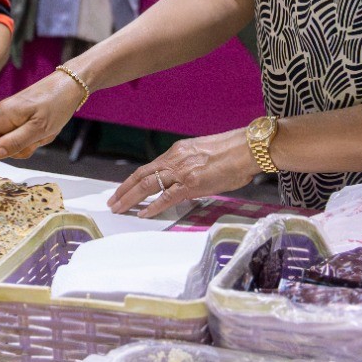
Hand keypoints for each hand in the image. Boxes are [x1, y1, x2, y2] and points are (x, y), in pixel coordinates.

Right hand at [0, 69, 84, 161]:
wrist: (70, 85)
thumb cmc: (57, 105)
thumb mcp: (38, 129)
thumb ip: (14, 142)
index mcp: (3, 115)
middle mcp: (3, 112)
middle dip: (16, 148)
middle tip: (36, 142)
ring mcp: (12, 112)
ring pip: (10, 138)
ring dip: (27, 142)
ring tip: (45, 133)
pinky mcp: (20, 112)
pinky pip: (19, 131)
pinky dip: (31, 135)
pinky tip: (45, 130)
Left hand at [107, 128, 258, 217]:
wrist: (248, 148)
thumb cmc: (233, 152)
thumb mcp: (204, 155)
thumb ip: (190, 167)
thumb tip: (184, 182)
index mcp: (178, 151)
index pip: (149, 167)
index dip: (134, 179)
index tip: (124, 188)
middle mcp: (176, 159)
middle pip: (142, 175)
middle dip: (124, 189)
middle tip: (112, 201)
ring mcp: (182, 171)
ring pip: (148, 185)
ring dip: (131, 198)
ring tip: (119, 208)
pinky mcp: (192, 183)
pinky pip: (167, 197)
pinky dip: (153, 206)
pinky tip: (143, 213)